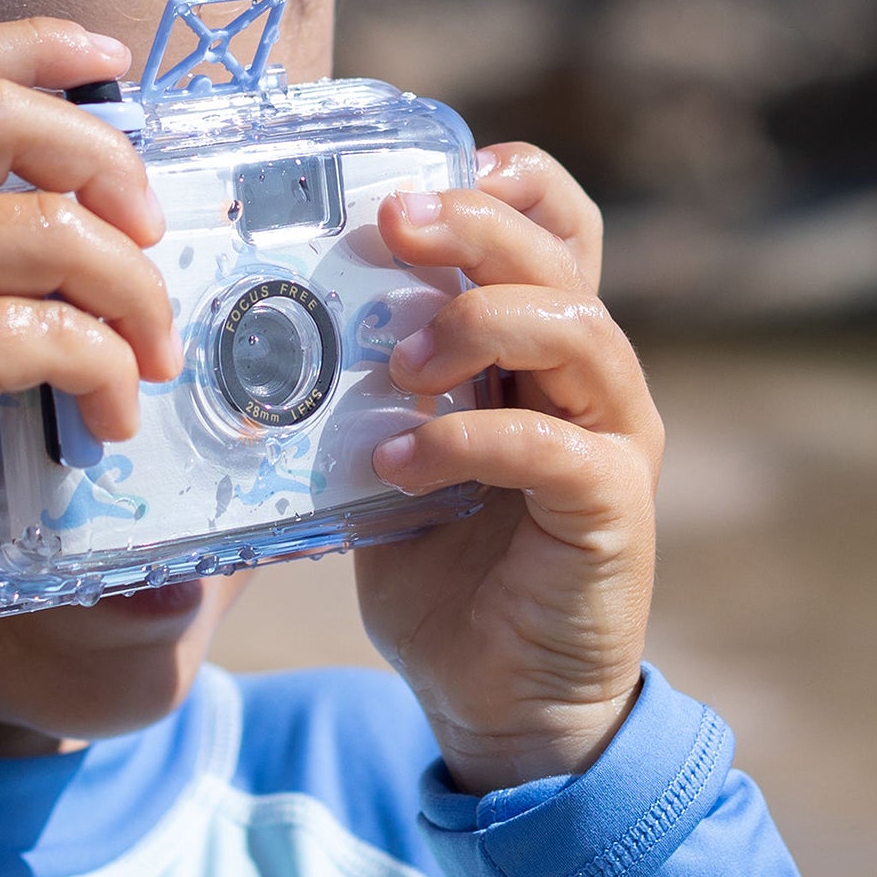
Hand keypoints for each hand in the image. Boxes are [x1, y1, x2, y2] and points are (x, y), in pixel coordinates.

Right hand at [0, 18, 180, 600]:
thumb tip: (60, 185)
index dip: (41, 50)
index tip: (114, 62)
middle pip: (4, 114)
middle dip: (106, 161)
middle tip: (149, 229)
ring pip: (56, 229)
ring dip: (133, 290)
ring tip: (149, 351)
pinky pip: (59, 331)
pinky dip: (108, 371)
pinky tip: (109, 415)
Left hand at [354, 144, 661, 795]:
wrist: (496, 702)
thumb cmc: (442, 575)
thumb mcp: (388, 464)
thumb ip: (363, 397)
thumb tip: (264, 327)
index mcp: (540, 354)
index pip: (556, 230)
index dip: (509, 183)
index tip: (422, 174)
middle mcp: (591, 382)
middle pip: (560, 258)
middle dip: (475, 224)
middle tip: (393, 224)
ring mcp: (613, 442)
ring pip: (576, 331)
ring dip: (477, 325)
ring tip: (395, 363)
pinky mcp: (612, 510)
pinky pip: (551, 448)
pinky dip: (465, 441)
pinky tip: (396, 464)